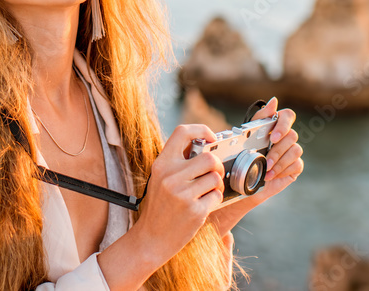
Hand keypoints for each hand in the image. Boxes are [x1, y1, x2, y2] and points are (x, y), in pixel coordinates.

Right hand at [130, 123, 226, 264]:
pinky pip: (217, 196)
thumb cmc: (159, 207)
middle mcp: (170, 176)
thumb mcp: (160, 178)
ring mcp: (182, 194)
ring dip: (217, 185)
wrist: (151, 238)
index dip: (201, 130)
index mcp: (162, 164)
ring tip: (208, 191)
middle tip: (214, 173)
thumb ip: (177, 162)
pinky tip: (205, 205)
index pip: (182, 132)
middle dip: (217, 166)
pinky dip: (216, 199)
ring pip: (216, 177)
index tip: (211, 137)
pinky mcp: (194, 211)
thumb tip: (204, 144)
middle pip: (209, 158)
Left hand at [208, 97, 303, 234]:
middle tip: (266, 159)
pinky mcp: (294, 167)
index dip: (283, 124)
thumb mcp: (245, 137)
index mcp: (272, 126)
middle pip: (292, 134)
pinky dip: (283, 170)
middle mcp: (283, 138)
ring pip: (295, 149)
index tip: (272, 136)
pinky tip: (270, 176)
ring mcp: (290, 152)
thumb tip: (274, 101)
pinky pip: (297, 164)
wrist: (237, 185)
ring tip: (266, 169)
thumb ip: (259, 120)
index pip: (287, 115)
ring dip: (279, 161)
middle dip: (278, 148)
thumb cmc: (239, 158)